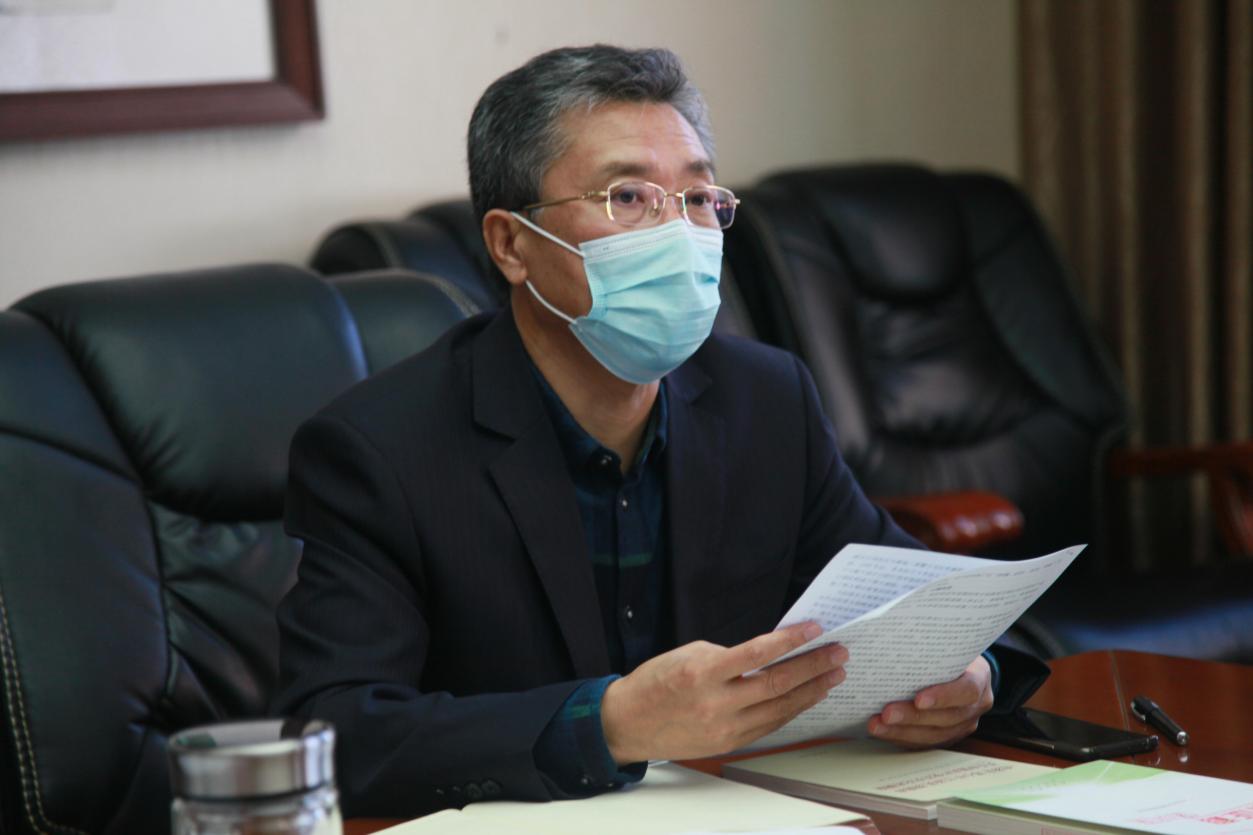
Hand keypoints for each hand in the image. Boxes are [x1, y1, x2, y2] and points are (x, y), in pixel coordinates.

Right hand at [600, 623, 847, 763]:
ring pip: (779, 709)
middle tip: (838, 654)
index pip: (757, 653)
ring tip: (832, 676)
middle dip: (813, 667)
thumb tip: (768, 655)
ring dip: (810, 692)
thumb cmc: (656, 682)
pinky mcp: (728, 744)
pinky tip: (806, 698)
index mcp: (703, 673)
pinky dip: (790, 710)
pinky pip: (768, 726)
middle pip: (777, 684)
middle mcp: (716, 704)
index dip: (790, 641)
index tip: (815, 629)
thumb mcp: (688, 654)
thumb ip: (729, 657)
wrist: (629, 722)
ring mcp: (724, 728)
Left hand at [868, 655, 992, 747]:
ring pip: (935, 734)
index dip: (943, 697)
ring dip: (902, 732)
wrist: (961, 667)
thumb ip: (929, 648)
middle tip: (886, 714)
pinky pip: (925, 743)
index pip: (967, 690)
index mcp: (980, 677)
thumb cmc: (947, 651)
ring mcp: (964, 724)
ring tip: (877, 725)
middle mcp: (976, 705)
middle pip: (947, 718)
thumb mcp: (946, 644)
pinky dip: (902, 738)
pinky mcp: (949, 736)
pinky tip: (883, 732)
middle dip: (913, 717)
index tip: (918, 699)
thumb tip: (890, 641)